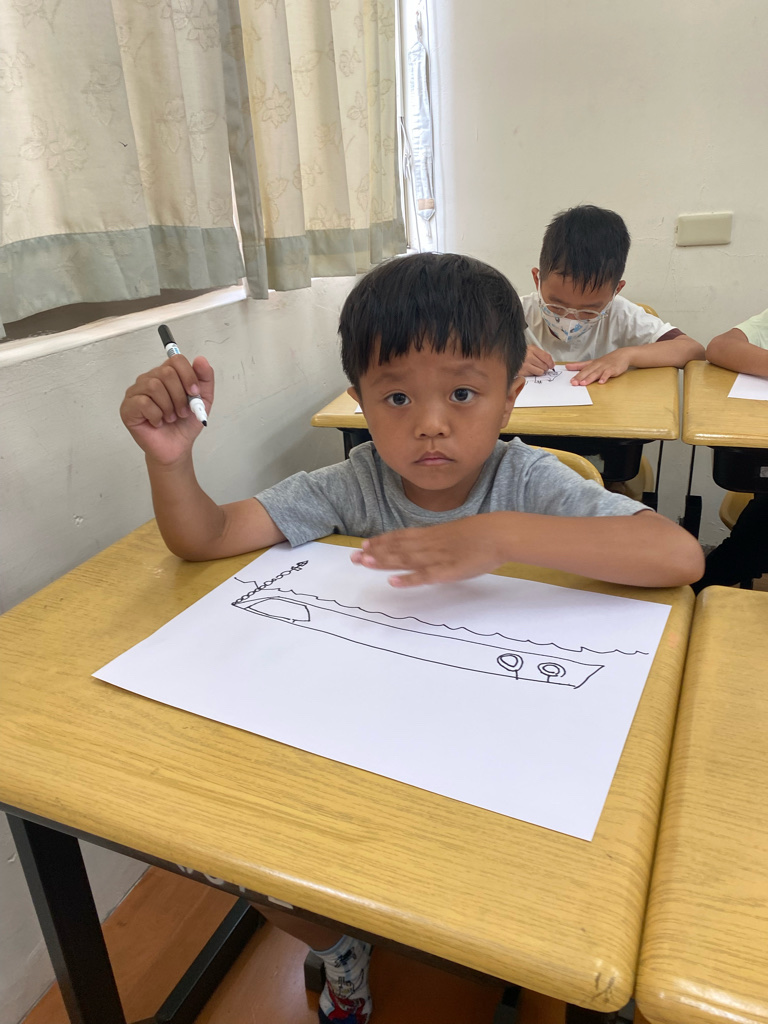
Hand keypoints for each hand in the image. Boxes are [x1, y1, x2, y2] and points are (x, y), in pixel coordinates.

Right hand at [120, 355, 213, 464]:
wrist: (176, 447)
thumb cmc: (185, 424)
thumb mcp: (203, 400)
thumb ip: (205, 379)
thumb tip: (200, 359)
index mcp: (166, 375)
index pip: (175, 360)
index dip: (188, 376)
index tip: (194, 394)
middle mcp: (149, 379)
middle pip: (165, 373)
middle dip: (179, 396)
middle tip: (182, 412)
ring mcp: (136, 392)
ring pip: (153, 386)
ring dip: (168, 406)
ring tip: (171, 418)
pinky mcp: (127, 407)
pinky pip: (142, 402)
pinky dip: (156, 415)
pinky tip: (158, 422)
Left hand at [350, 518, 506, 586]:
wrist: (498, 533)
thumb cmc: (482, 533)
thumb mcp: (456, 531)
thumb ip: (440, 538)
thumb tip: (428, 542)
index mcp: (432, 533)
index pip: (401, 537)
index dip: (382, 541)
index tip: (364, 545)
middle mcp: (429, 544)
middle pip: (397, 548)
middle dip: (375, 552)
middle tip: (353, 557)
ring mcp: (437, 557)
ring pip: (405, 560)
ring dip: (384, 561)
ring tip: (364, 564)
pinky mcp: (447, 572)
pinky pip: (424, 576)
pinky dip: (408, 579)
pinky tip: (392, 581)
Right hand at [520, 345, 554, 376]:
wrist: (507, 357)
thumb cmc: (521, 354)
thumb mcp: (531, 350)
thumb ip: (542, 355)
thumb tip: (551, 364)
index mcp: (532, 349)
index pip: (546, 357)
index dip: (551, 363)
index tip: (551, 365)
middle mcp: (528, 356)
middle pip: (544, 365)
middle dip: (544, 367)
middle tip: (540, 366)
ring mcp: (525, 365)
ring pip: (540, 371)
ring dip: (539, 371)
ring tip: (534, 367)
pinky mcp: (522, 372)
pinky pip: (533, 375)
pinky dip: (532, 373)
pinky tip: (529, 369)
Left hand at [566, 349, 631, 384]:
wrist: (622, 355)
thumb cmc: (606, 361)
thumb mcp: (592, 362)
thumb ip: (580, 365)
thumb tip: (567, 366)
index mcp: (592, 364)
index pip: (582, 369)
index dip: (576, 374)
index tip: (570, 381)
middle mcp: (597, 365)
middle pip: (587, 371)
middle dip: (580, 377)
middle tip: (573, 383)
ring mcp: (605, 367)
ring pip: (596, 373)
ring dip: (589, 378)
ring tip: (583, 383)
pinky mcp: (613, 369)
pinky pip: (608, 373)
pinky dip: (604, 377)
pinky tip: (601, 382)